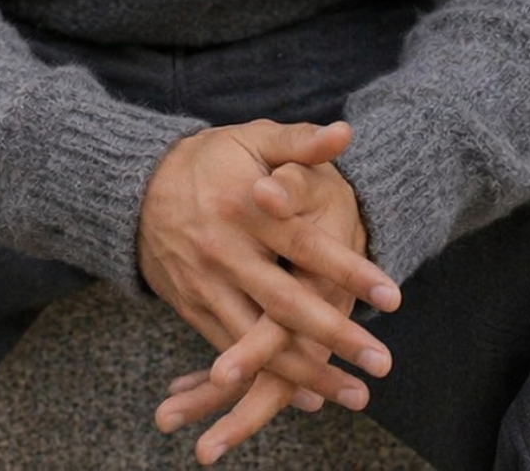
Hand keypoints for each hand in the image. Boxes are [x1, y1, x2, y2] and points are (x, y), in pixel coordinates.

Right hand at [137, 120, 399, 461]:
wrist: (136, 190)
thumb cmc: (210, 160)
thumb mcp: (252, 139)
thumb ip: (300, 143)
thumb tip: (346, 133)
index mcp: (244, 208)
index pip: (304, 245)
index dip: (348, 271)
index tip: (393, 296)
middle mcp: (224, 252)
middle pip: (285, 305)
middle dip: (334, 336)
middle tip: (382, 362)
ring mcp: (206, 285)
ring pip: (258, 340)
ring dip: (306, 372)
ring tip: (354, 394)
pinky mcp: (192, 308)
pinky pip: (232, 350)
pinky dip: (266, 379)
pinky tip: (305, 397)